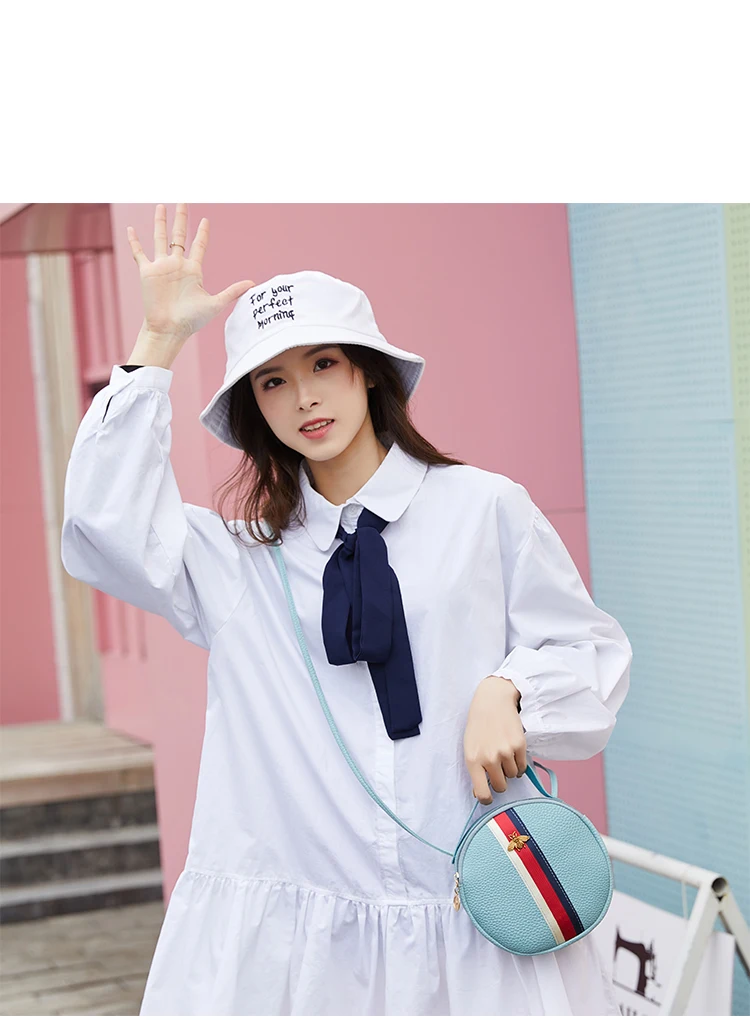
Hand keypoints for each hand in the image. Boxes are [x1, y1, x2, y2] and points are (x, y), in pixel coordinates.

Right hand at [127, 203, 255, 343]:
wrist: (169, 329)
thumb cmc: (192, 320)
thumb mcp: (215, 303)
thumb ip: (232, 291)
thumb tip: (253, 284)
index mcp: (193, 270)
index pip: (198, 246)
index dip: (201, 233)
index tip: (205, 220)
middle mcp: (177, 265)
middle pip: (179, 236)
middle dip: (181, 219)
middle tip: (183, 201)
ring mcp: (162, 267)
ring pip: (160, 238)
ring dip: (160, 222)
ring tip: (161, 206)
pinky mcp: (147, 272)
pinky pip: (139, 253)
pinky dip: (134, 241)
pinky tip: (131, 228)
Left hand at [464, 676, 526, 804]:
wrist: (492, 701)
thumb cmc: (478, 726)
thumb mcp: (469, 747)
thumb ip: (475, 770)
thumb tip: (481, 792)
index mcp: (473, 760)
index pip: (482, 793)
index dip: (486, 799)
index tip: (488, 797)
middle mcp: (489, 758)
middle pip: (501, 786)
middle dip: (500, 781)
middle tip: (497, 768)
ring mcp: (506, 752)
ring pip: (513, 776)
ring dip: (510, 769)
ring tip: (503, 753)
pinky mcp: (520, 746)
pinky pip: (522, 767)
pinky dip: (519, 762)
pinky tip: (512, 750)